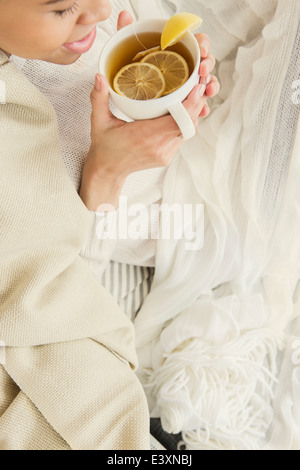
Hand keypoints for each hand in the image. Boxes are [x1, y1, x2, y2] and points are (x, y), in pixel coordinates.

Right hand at [79, 12, 216, 210]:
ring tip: (195, 91)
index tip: (197, 86)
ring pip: (189, 130)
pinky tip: (185, 108)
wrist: (108, 171)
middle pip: (189, 124)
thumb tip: (99, 75)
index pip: (178, 121)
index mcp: (145, 137)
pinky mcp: (168, 156)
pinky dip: (186, 122)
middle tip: (200, 81)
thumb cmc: (104, 146)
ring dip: (193, 112)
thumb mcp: (99, 122)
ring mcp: (165, 153)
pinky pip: (182, 136)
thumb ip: (99, 98)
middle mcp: (159, 147)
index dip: (191, 104)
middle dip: (197, 103)